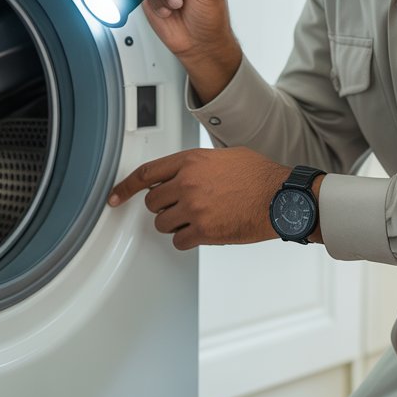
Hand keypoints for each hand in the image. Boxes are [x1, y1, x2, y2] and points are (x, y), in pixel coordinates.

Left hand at [108, 147, 291, 249]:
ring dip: (174, 224)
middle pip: (152, 202)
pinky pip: (179, 240)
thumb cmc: (260, 176)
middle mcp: (187, 183)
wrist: (280, 197)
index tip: (115, 197)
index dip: (125, 188)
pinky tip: (201, 231)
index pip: (146, 174)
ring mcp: (194, 208)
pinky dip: (187, 239)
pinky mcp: (204, 231)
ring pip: (163, 224)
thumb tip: (185, 174)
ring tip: (196, 218)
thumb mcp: (225, 156)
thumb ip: (198, 164)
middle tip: (180, 207)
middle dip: (163, 206)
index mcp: (191, 161)